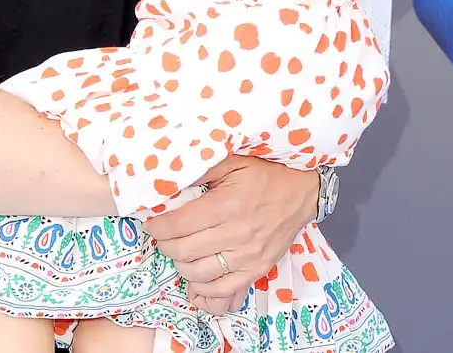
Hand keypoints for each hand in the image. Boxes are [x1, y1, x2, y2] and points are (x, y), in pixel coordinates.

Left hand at [144, 157, 319, 315]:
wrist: (301, 192)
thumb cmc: (264, 174)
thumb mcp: (232, 161)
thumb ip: (200, 170)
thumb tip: (169, 179)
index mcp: (228, 204)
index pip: (180, 224)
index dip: (159, 227)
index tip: (151, 224)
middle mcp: (237, 234)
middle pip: (185, 251)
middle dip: (165, 246)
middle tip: (162, 237)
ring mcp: (248, 256)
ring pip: (200, 275)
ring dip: (181, 266)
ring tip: (178, 253)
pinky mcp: (257, 270)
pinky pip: (224, 291)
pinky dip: (205, 291)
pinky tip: (195, 281)